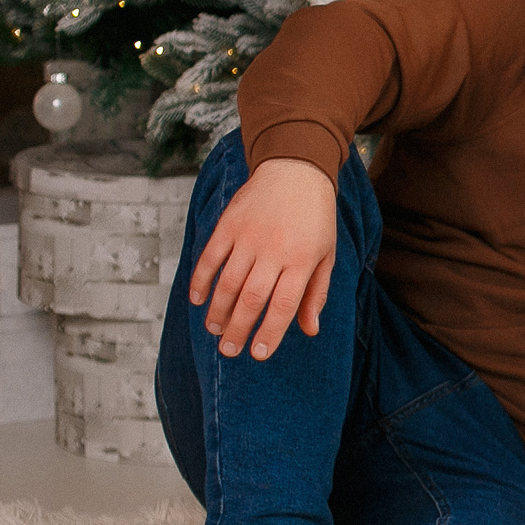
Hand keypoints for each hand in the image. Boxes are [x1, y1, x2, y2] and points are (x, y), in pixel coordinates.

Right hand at [189, 156, 336, 361]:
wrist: (297, 170)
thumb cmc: (316, 218)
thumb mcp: (327, 254)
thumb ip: (316, 293)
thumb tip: (309, 330)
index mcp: (302, 260)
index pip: (284, 305)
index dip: (270, 332)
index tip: (258, 354)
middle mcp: (275, 250)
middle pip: (252, 299)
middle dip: (238, 329)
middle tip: (228, 350)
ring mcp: (249, 236)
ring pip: (228, 282)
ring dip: (218, 310)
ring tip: (214, 329)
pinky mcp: (229, 224)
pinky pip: (210, 257)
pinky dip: (201, 280)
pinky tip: (197, 300)